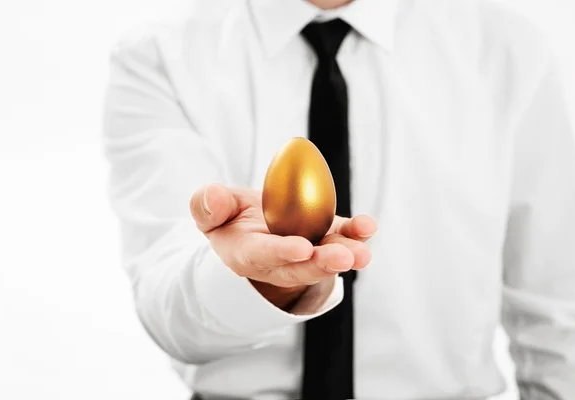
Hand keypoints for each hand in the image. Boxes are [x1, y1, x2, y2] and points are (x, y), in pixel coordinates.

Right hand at [190, 183, 376, 308]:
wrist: (253, 227)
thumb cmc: (230, 218)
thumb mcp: (210, 212)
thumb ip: (206, 206)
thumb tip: (213, 195)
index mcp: (247, 253)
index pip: (263, 255)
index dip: (281, 252)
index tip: (301, 248)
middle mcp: (279, 262)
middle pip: (302, 267)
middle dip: (323, 263)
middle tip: (344, 258)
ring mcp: (306, 254)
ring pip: (326, 258)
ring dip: (347, 255)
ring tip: (363, 253)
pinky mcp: (325, 240)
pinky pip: (341, 238)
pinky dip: (356, 234)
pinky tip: (367, 226)